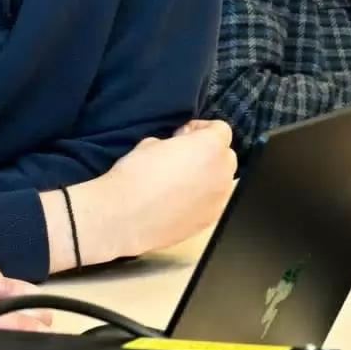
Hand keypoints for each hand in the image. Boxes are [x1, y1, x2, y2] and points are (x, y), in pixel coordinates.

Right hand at [55, 121, 237, 270]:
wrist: (124, 216)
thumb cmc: (135, 175)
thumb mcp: (151, 143)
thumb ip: (175, 142)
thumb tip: (177, 148)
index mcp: (210, 147)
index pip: (221, 129)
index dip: (200, 129)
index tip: (184, 135)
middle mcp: (222, 173)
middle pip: (226, 156)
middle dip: (208, 154)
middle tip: (183, 158)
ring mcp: (218, 200)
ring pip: (221, 181)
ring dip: (207, 177)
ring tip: (180, 182)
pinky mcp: (209, 220)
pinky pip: (212, 202)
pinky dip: (201, 199)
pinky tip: (177, 201)